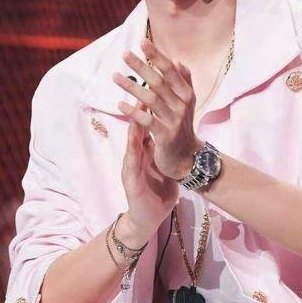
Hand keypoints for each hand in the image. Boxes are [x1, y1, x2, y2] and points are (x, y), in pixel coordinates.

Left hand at [113, 39, 203, 179]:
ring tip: (114, 76)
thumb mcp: (187, 102)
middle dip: (141, 66)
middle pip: (158, 81)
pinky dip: (133, 112)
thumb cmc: (183, 125)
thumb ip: (184, 80)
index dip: (156, 56)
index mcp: (186, 93)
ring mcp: (174, 120)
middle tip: (125, 54)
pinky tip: (120, 104)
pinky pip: (147, 121)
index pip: (170, 70)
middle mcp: (182, 104)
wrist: (187, 158)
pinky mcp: (165, 136)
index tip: (142, 42)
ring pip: (151, 99)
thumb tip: (176, 60)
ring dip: (131, 87)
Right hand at [121, 99, 177, 240]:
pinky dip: (131, 149)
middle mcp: (136, 153)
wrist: (148, 217)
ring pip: (131, 141)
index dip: (151, 104)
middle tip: (142, 86)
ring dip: (132, 124)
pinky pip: (131, 162)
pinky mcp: (130, 180)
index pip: (147, 122)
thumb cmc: (156, 188)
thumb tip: (171, 123)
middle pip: (137, 125)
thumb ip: (163, 142)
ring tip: (134, 107)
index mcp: (145, 149)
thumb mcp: (162, 162)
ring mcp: (132, 165)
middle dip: (138, 106)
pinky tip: (133, 139)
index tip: (157, 85)